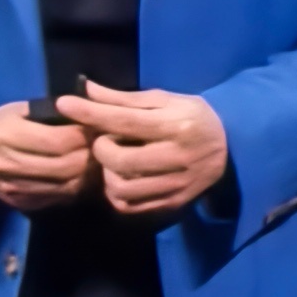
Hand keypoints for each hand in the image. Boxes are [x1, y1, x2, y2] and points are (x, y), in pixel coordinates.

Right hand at [0, 102, 94, 212]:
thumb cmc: (1, 124)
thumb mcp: (20, 110)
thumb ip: (52, 113)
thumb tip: (91, 115)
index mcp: (5, 134)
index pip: (57, 140)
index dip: (84, 136)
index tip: (97, 128)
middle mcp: (6, 164)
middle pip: (64, 166)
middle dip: (90, 156)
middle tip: (103, 146)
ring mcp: (11, 188)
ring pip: (65, 186)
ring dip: (88, 174)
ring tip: (97, 160)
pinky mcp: (18, 202)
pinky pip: (57, 198)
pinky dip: (75, 187)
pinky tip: (82, 175)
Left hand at [59, 84, 228, 219]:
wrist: (231, 149)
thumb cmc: (193, 118)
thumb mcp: (165, 100)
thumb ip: (124, 99)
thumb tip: (85, 90)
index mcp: (177, 126)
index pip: (126, 121)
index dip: (91, 113)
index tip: (65, 104)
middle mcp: (178, 158)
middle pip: (120, 160)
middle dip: (102, 148)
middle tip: (107, 141)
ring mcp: (176, 185)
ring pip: (121, 188)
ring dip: (108, 174)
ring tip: (115, 162)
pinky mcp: (172, 204)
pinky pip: (129, 206)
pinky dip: (116, 194)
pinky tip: (122, 179)